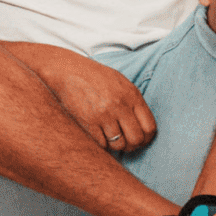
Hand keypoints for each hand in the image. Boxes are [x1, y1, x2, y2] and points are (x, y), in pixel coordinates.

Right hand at [32, 49, 155, 151]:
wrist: (66, 70)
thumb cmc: (94, 77)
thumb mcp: (120, 83)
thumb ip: (133, 102)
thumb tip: (143, 126)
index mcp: (131, 95)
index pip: (149, 127)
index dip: (146, 138)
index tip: (141, 140)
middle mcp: (119, 106)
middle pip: (136, 139)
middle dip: (132, 145)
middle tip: (125, 143)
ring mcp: (103, 116)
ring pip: (118, 144)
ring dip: (115, 145)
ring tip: (110, 138)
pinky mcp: (87, 123)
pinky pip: (101, 144)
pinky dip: (101, 143)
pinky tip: (98, 135)